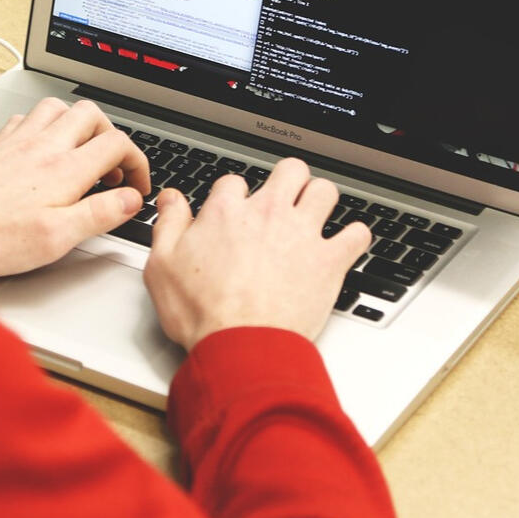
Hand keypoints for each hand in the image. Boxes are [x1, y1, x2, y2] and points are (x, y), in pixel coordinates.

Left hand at [0, 98, 150, 278]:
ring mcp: (19, 142)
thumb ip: (100, 214)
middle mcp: (45, 147)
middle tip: (112, 167)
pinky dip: (41, 126)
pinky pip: (24, 119)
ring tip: (82, 150)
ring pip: (58, 108)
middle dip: (111, 135)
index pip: (118, 144)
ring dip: (77, 123)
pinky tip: (40, 146)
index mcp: (66, 169)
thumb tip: (130, 200)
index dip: (138, 162)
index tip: (136, 186)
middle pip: (92, 115)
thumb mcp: (58, 237)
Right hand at [142, 158, 370, 350]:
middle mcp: (268, 214)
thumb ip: (168, 224)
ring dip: (321, 200)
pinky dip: (354, 237)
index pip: (235, 181)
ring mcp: (302, 234)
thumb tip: (171, 199)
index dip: (233, 196)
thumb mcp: (162, 265)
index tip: (233, 212)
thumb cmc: (203, 313)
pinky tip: (345, 245)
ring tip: (315, 215)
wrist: (241, 346)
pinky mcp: (330, 261)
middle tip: (284, 199)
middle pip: (290, 171)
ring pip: (325, 191)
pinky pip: (356, 234)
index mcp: (227, 212)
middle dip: (288, 181)